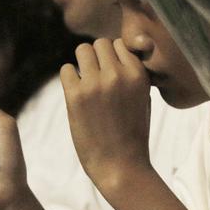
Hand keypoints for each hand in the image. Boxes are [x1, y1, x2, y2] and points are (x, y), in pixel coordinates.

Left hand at [59, 39, 152, 192]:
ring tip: (86, 83)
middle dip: (97, 58)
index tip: (112, 72)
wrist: (120, 166)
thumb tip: (117, 50)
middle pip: (99, 44)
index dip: (113, 56)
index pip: (119, 43)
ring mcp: (95, 84)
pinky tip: (77, 94)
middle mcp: (117, 74)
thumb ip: (132, 73)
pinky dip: (69, 79)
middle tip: (97, 78)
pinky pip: (66, 69)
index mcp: (138, 74)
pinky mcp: (76, 95)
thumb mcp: (143, 98)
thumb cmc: (133, 133)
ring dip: (82, 64)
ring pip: (82, 50)